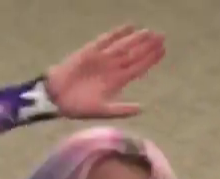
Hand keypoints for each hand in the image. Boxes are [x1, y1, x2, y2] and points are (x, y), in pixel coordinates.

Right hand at [46, 25, 165, 119]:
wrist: (57, 98)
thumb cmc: (78, 107)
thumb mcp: (102, 111)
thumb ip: (121, 109)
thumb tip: (142, 109)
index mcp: (117, 82)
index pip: (138, 67)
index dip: (151, 59)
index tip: (163, 50)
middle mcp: (112, 68)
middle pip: (134, 55)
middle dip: (148, 46)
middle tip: (162, 37)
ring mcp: (102, 59)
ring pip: (123, 46)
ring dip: (136, 39)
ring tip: (149, 32)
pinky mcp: (90, 52)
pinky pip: (106, 40)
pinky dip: (117, 33)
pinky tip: (129, 27)